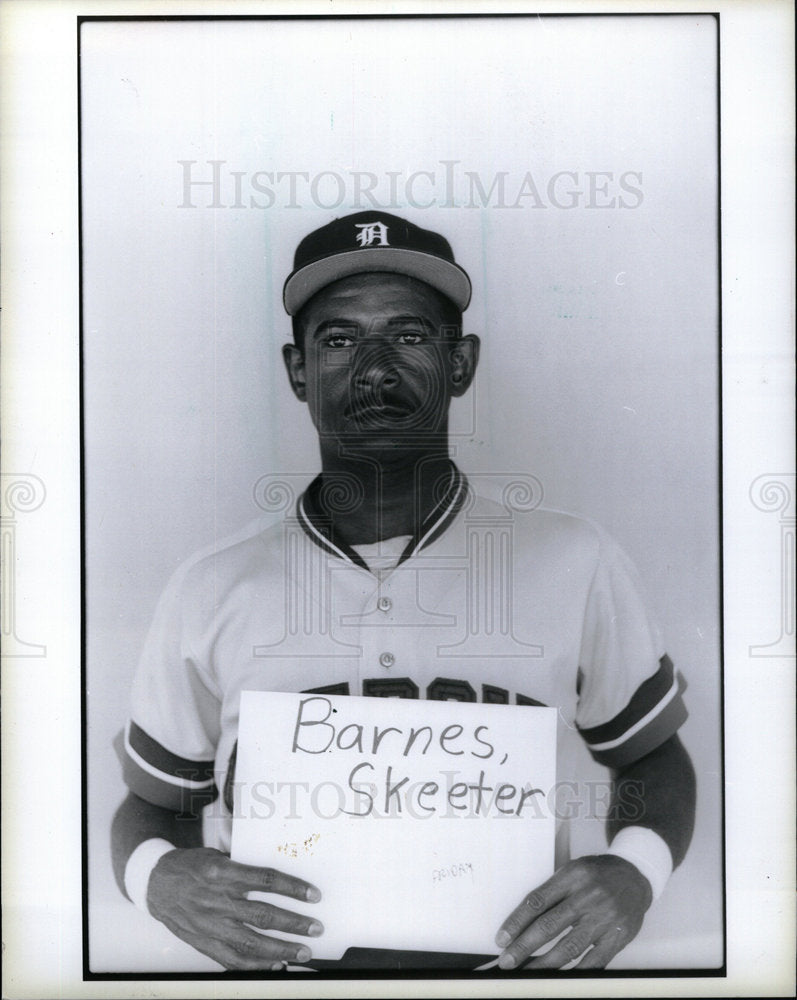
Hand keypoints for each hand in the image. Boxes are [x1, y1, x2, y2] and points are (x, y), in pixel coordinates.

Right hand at [146, 847, 322, 969]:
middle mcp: (218, 900)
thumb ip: (244, 866)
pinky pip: (233, 960)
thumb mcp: (218, 855)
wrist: (156, 884)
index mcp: (223, 873)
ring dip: (281, 949)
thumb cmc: (191, 867)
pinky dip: (257, 966)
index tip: (313, 895)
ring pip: (251, 943)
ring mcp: (211, 925)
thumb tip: (277, 876)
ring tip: (302, 951)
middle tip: (315, 928)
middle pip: (263, 915)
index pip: (265, 880)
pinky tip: (276, 965)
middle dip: (294, 924)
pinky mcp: (204, 943)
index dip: (292, 888)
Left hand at [494, 854, 651, 969]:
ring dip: (544, 964)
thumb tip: (522, 921)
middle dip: (524, 947)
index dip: (516, 922)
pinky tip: (558, 978)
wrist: (635, 876)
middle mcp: (588, 896)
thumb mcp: (572, 870)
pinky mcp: (618, 937)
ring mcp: (604, 918)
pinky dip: (575, 972)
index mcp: (572, 876)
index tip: (502, 938)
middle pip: (549, 925)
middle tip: (507, 961)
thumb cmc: (598, 874)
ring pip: (569, 947)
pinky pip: (594, 961)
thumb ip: (552, 892)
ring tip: (527, 972)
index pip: (537, 901)